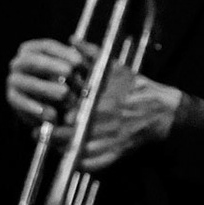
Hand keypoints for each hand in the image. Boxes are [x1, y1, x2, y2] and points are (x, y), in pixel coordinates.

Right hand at [6, 38, 86, 125]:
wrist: (55, 108)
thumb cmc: (70, 82)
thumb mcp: (80, 68)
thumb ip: (83, 53)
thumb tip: (74, 39)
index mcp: (34, 49)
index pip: (47, 46)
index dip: (63, 53)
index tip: (78, 62)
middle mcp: (20, 62)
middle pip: (32, 60)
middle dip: (51, 66)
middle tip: (69, 73)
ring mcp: (14, 80)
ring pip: (27, 82)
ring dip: (47, 89)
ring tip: (65, 95)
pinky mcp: (12, 99)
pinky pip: (21, 102)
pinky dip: (36, 108)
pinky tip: (52, 114)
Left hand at [54, 66, 183, 170]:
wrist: (161, 109)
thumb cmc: (135, 87)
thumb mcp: (114, 67)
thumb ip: (91, 54)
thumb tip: (73, 39)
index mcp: (98, 102)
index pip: (66, 114)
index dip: (51, 117)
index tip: (44, 117)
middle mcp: (102, 123)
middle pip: (67, 134)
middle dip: (53, 135)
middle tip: (42, 133)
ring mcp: (108, 141)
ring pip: (77, 152)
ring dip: (63, 149)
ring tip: (53, 145)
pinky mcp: (115, 154)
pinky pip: (92, 165)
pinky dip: (80, 163)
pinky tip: (72, 158)